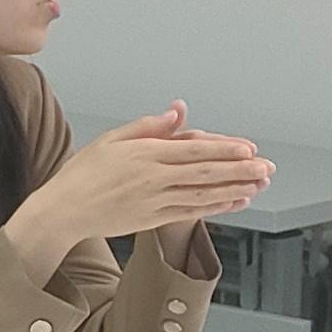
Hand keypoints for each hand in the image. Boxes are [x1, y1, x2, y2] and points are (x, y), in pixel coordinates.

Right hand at [21, 104, 273, 260]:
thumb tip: (178, 111)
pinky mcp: (153, 220)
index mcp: (145, 154)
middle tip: (268, 168)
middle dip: (240, 170)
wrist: (63, 211)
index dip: (224, 150)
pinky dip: (217, 207)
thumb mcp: (112, 139)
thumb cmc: (84, 173)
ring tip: (260, 184)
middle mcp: (154, 179)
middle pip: (205, 173)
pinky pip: (192, 212)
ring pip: (204, 194)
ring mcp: (155, 202)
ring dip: (235, 189)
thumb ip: (149, 126)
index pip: (194, 150)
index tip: (249, 149)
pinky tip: (236, 202)